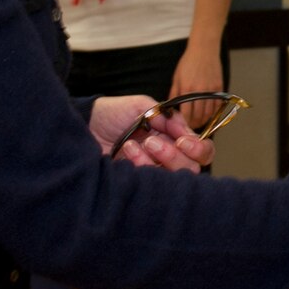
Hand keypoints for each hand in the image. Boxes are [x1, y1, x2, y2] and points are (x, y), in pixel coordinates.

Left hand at [88, 93, 215, 172]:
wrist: (86, 124)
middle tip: (152, 142)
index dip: (199, 149)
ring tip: (134, 144)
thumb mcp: (144, 106)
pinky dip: (140, 164)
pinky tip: (126, 150)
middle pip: (191, 169)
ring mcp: (152, 171)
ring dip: (155, 160)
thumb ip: (169, 117)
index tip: (183, 141)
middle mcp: (168, 157)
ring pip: (171, 178)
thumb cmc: (114, 113)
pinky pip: (150, 182)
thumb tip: (189, 132)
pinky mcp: (136, 182)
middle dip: (174, 156)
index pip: (202, 151)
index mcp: (175, 138)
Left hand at [169, 43, 226, 130]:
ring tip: (200, 121)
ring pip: (209, 113)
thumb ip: (174, 94)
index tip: (183, 126)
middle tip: (191, 126)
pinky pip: (218, 106)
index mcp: (187, 89)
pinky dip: (213, 112)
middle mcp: (200, 91)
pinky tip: (208, 113)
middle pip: (199, 116)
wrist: (204, 50)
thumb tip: (171, 109)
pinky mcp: (219, 88)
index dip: (185, 123)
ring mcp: (211, 90)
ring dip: (204, 120)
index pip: (186, 114)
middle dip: (195, 124)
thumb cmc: (188, 63)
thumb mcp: (176, 78)